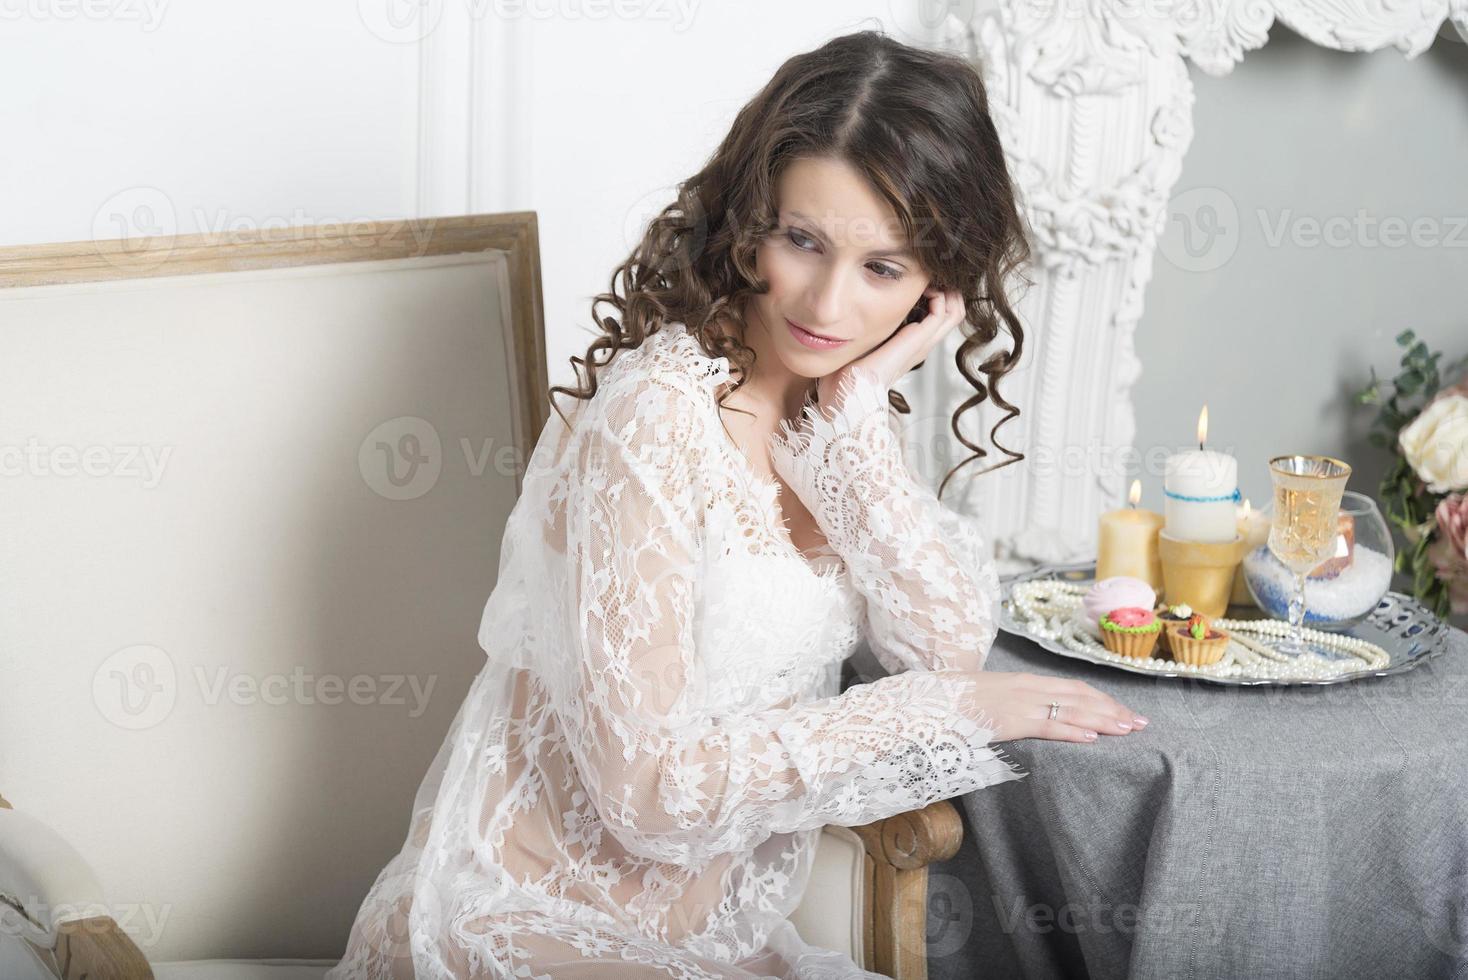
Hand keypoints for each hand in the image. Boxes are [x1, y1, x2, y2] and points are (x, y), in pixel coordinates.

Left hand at [816, 286, 965, 406]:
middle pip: (953, 312)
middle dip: (945, 287)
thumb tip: (853, 304)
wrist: (849, 390)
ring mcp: (922, 343)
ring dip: (944, 289)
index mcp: (910, 344)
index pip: (939, 315)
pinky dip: (937, 295)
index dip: (935, 292)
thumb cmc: (848, 370)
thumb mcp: (862, 340)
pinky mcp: (918, 341)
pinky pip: (942, 313)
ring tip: (925, 277)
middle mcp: (921, 344)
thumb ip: (865, 325)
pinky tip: (920, 287)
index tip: (917, 277)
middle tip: (926, 273)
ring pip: (954, 311)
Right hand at [949, 670, 1148, 743]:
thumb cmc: (953, 701)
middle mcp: (1027, 688)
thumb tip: (1023, 714)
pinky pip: (1048, 726)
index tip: (1124, 710)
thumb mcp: (987, 697)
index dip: (1101, 699)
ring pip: (1072, 710)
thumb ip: (1008, 703)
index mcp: (1023, 682)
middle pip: (1081, 697)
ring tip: (1128, 730)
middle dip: (1113, 710)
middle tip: (1141, 723)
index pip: (1072, 688)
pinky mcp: (1010, 721)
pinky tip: (1093, 739)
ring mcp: (1019, 704)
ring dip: (1104, 720)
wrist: (927, 701)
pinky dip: (1073, 732)